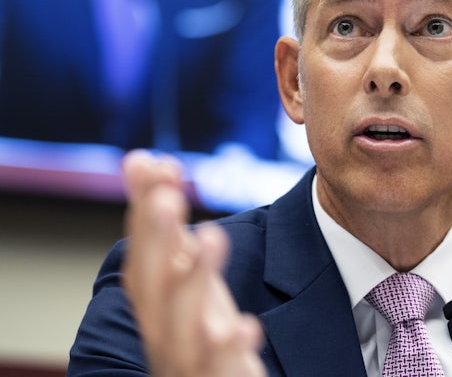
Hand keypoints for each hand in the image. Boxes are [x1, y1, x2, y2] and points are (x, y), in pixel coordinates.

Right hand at [121, 150, 265, 376]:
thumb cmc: (194, 328)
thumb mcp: (180, 273)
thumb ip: (163, 223)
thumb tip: (143, 159)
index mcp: (155, 298)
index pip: (144, 248)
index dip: (146, 207)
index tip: (156, 162)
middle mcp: (162, 326)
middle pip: (154, 280)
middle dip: (158, 237)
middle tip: (167, 195)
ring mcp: (188, 356)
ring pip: (183, 322)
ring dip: (194, 277)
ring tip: (211, 235)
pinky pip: (220, 366)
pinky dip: (229, 345)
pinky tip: (245, 325)